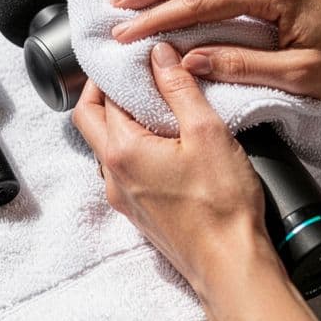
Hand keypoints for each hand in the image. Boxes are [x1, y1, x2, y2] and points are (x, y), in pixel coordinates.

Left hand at [71, 42, 270, 297]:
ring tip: (152, 106)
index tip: (134, 58)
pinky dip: (132, 147)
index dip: (113, 73)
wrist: (230, 266)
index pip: (98, 99)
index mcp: (121, 151)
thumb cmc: (221, 206)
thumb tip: (158, 54)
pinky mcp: (138, 212)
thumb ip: (178, 88)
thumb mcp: (206, 132)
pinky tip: (163, 143)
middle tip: (133, 75)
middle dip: (104, 94)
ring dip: (119, 122)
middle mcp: (112, 176)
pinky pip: (122, 170)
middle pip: (90, 122)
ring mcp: (122, 197)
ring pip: (105, 147)